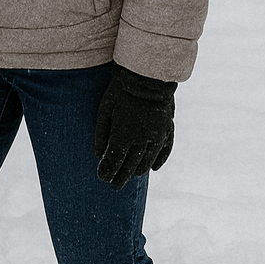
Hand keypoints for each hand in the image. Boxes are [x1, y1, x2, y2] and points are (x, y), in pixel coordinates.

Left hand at [94, 64, 175, 188]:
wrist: (146, 77)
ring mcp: (156, 136)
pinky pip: (165, 150)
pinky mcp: (166, 130)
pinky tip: (154, 168)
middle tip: (114, 186)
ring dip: (138, 171)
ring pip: (147, 161)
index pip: (114, 161)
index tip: (102, 178)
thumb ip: (101, 134)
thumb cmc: (119, 91)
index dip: (107, 172)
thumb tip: (97, 154)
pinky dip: (160, 161)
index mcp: (123, 136)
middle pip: (130, 166)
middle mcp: (141, 140)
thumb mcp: (104, 110)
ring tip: (130, 177)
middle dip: (120, 177)